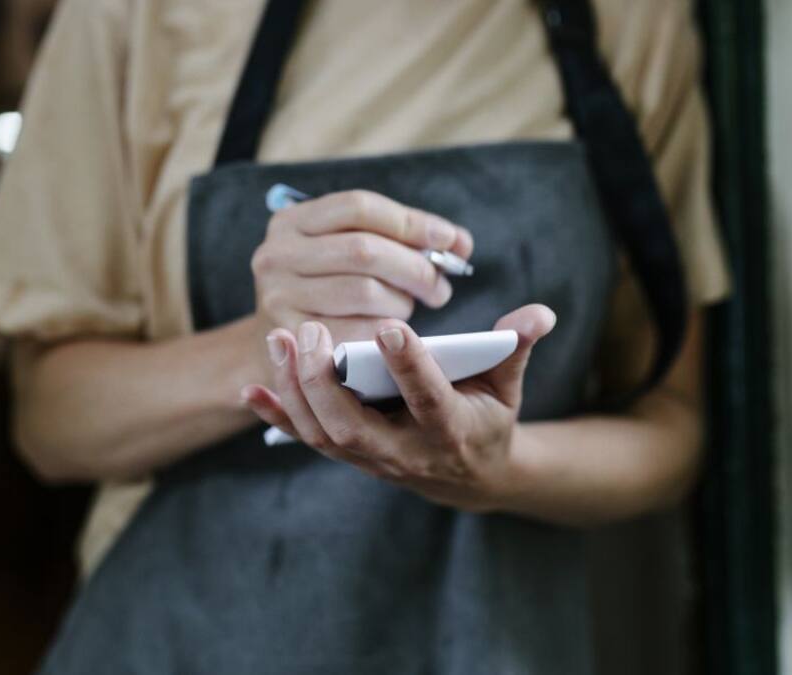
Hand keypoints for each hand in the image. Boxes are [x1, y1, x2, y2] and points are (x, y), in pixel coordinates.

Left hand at [240, 304, 556, 511]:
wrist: (468, 477)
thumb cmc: (487, 417)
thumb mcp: (508, 386)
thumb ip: (516, 348)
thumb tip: (540, 312)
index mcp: (450, 428)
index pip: (428, 397)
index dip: (410, 365)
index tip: (388, 324)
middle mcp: (405, 450)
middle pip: (355, 425)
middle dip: (327, 381)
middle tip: (312, 331)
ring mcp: (371, 457)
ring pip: (324, 432)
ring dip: (295, 389)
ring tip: (281, 338)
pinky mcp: (349, 454)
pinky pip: (307, 438)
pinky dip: (277, 415)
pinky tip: (251, 387)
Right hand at [249, 190, 472, 384]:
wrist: (281, 349)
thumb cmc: (329, 292)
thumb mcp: (350, 253)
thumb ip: (403, 240)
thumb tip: (459, 243)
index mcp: (291, 221)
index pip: (360, 207)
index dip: (411, 222)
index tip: (448, 241)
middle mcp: (275, 254)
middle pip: (364, 250)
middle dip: (415, 267)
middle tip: (440, 287)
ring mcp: (278, 297)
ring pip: (364, 291)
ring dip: (401, 302)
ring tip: (408, 310)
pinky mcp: (291, 339)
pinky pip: (357, 332)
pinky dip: (386, 332)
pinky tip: (395, 334)